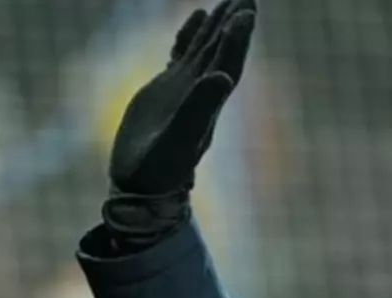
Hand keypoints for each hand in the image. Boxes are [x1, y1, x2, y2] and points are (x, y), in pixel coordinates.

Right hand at [108, 0, 256, 195]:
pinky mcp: (167, 90)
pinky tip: (197, 16)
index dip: (237, 38)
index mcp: (208, 102)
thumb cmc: (160, 169)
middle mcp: (202, 92)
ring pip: (207, 48)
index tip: (247, 11)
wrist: (144, 186)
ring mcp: (185, 89)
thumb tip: (223, 78)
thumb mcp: (179, 139)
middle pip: (223, 49)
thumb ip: (199, 108)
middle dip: (236, 21)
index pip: (228, 62)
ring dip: (220, 23)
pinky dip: (190, 35)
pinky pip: (183, 54)